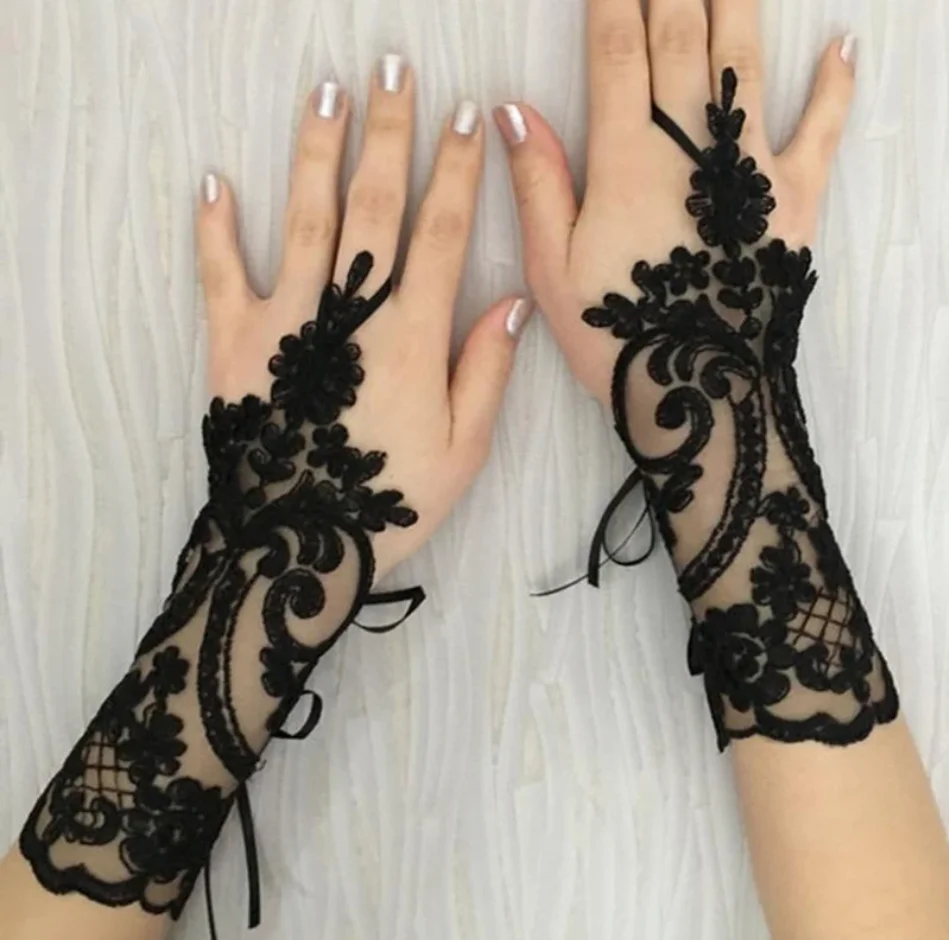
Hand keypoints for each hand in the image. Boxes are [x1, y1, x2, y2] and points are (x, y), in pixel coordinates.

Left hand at [198, 58, 530, 580]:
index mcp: (412, 338)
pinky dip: (215, 229)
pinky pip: (221, 274)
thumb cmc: (385, 503)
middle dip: (388, 133)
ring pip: (305, 219)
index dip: (457, 171)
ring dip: (316, 151)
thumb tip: (514, 302)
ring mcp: (286, 321)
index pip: (441, 233)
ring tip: (325, 94)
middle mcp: (350, 313)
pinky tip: (214, 181)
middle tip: (393, 69)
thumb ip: (487, 373)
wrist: (296, 546)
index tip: (468, 116)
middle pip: (374, 206)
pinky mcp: (234, 342)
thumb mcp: (462, 453)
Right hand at [495, 1, 896, 752]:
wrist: (703, 390)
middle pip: (682, 34)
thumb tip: (513, 111)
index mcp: (627, 159)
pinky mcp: (796, 197)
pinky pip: (821, 131)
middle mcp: (692, 143)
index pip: (616, 48)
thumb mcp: (554, 270)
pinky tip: (841, 47)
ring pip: (746, 58)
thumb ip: (538, 184)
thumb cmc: (621, 334)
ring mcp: (750, 166)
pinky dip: (834, 88)